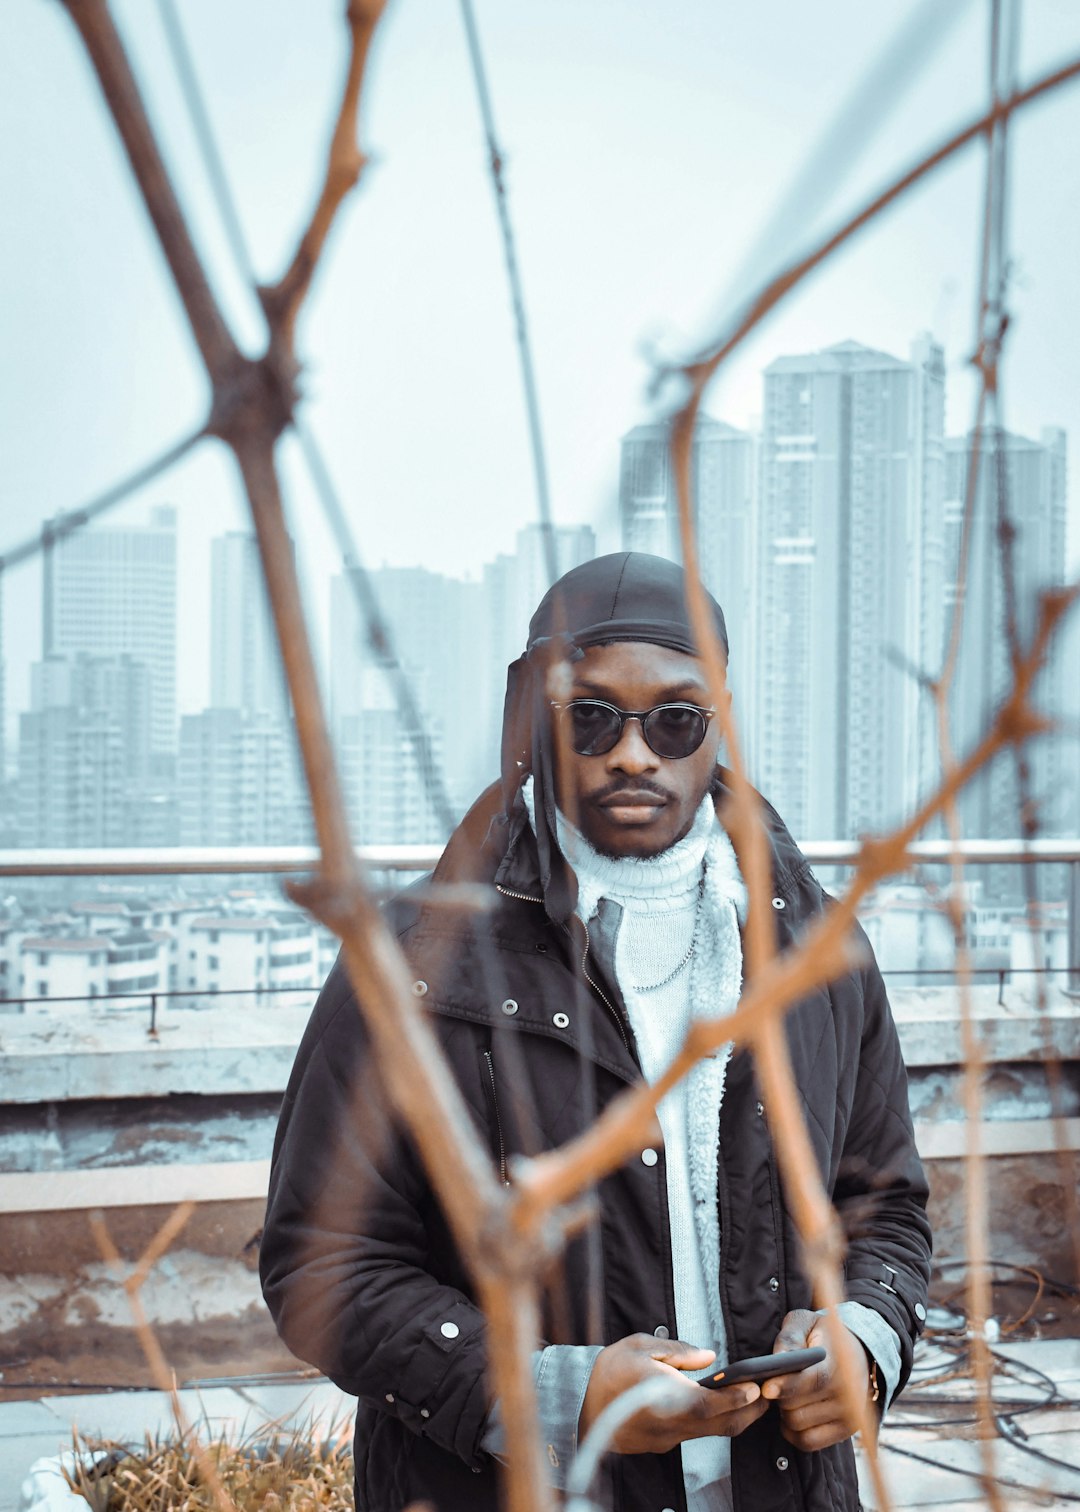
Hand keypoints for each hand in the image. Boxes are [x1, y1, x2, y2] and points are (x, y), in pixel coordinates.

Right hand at [579, 1333, 767, 1454]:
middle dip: (749, 1410)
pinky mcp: (668, 1443)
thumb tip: (709, 1357)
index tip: (755, 1387)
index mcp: (662, 1398)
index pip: (706, 1403)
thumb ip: (676, 1351)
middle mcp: (671, 1424)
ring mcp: (670, 1438)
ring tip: (756, 1397)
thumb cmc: (610, 1376)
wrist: (585, 1414)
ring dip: (737, 1417)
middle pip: (719, 1424)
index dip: (734, 1397)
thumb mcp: (637, 1346)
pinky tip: (726, 1406)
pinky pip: (700, 1433)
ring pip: (713, 1432)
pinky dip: (718, 1420)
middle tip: (770, 1393)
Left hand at [761, 1310, 872, 1451]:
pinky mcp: (845, 1432)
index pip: (814, 1380)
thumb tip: (777, 1358)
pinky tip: (792, 1413)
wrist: (859, 1353)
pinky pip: (808, 1442)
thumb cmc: (824, 1336)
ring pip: (799, 1427)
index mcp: (840, 1363)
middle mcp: (848, 1395)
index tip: (767, 1387)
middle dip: (780, 1398)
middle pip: (799, 1409)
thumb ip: (790, 1337)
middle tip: (777, 1384)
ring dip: (785, 1414)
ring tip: (788, 1396)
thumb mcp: (806, 1323)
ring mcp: (849, 1417)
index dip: (787, 1385)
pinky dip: (793, 1432)